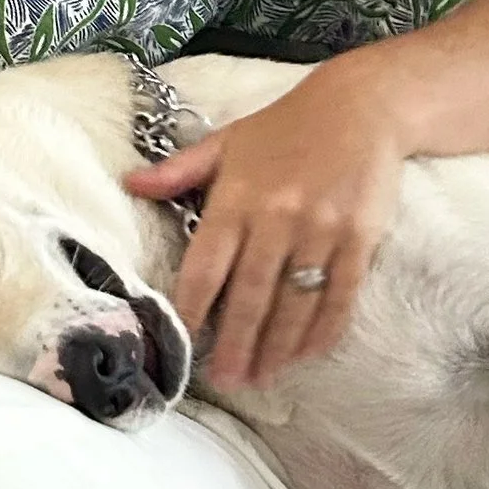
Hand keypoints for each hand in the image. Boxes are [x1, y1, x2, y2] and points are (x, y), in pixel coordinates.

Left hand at [123, 61, 404, 390]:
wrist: (360, 108)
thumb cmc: (284, 126)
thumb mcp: (226, 141)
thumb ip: (178, 171)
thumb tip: (129, 184)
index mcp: (237, 196)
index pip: (207, 264)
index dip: (194, 307)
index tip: (184, 341)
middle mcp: (276, 218)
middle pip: (251, 295)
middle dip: (235, 343)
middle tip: (225, 380)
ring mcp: (320, 232)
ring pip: (293, 304)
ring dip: (276, 348)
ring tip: (259, 378)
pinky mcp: (358, 241)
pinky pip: (339, 297)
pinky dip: (322, 331)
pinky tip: (305, 355)